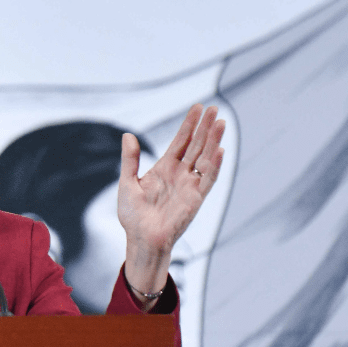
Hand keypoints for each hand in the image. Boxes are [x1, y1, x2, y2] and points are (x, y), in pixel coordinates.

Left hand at [118, 104, 225, 298]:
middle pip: (196, 146)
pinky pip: (208, 179)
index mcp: (164, 169)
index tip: (197, 107)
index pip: (180, 142)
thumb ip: (130, 159)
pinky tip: (220, 150)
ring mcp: (189, 185)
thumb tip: (128, 135)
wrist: (140, 239)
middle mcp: (179, 174)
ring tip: (220, 122)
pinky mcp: (196, 198)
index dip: (189, 125)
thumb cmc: (133, 216)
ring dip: (213, 141)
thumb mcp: (127, 183)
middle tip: (214, 108)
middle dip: (205, 127)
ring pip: (205, 158)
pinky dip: (215, 165)